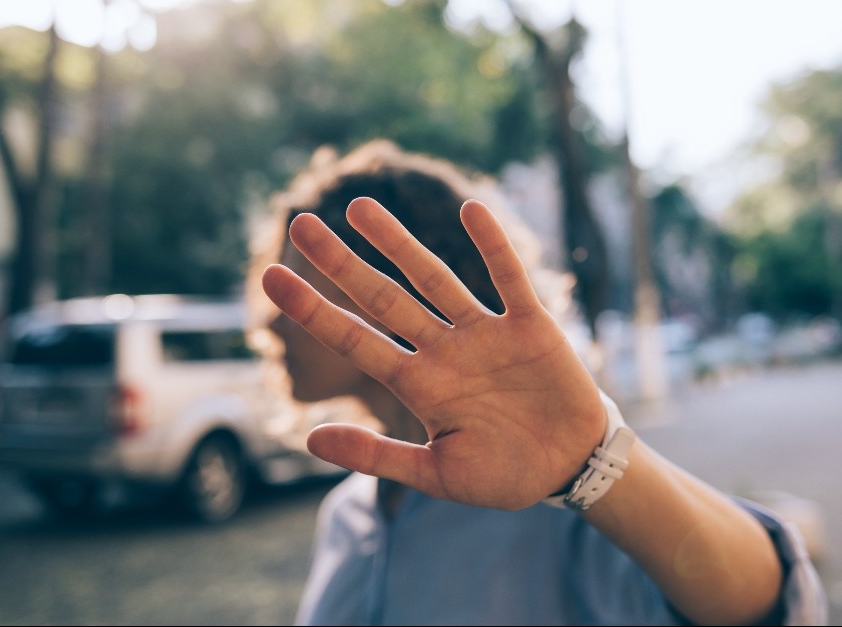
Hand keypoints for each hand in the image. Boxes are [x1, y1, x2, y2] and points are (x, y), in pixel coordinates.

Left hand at [261, 197, 605, 509]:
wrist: (569, 468)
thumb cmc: (503, 474)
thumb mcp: (437, 474)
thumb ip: (376, 457)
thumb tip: (309, 439)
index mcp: (418, 386)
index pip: (355, 340)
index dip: (314, 311)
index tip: (272, 279)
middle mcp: (443, 351)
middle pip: (383, 298)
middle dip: (342, 264)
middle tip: (301, 224)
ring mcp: (483, 334)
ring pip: (434, 278)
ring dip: (399, 243)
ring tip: (359, 208)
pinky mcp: (530, 326)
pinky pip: (509, 279)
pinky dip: (493, 246)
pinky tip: (471, 211)